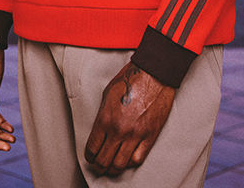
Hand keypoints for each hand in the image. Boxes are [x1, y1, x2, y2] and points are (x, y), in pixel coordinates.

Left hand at [85, 61, 174, 176]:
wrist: (153, 75)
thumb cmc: (130, 80)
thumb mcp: (107, 94)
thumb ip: (102, 115)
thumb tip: (100, 131)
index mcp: (105, 119)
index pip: (92, 148)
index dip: (89, 156)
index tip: (91, 157)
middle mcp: (119, 130)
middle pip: (104, 161)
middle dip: (99, 166)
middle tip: (99, 166)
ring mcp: (135, 135)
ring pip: (120, 165)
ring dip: (113, 168)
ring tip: (112, 166)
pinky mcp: (149, 136)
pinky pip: (137, 159)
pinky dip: (130, 162)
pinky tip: (128, 158)